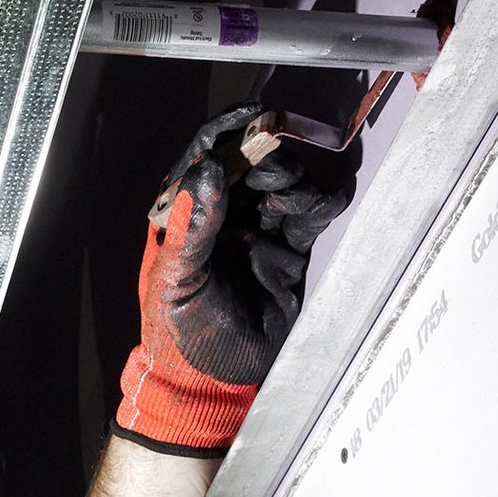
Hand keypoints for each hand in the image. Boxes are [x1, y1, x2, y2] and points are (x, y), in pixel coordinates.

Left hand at [115, 104, 349, 455]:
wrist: (213, 382)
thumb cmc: (181, 335)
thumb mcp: (179, 280)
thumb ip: (194, 227)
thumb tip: (205, 170)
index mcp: (187, 215)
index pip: (207, 156)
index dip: (229, 130)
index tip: (253, 114)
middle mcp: (224, 217)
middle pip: (252, 162)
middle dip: (265, 157)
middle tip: (267, 174)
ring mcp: (260, 231)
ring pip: (286, 183)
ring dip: (291, 181)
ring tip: (280, 203)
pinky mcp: (290, 252)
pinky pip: (311, 215)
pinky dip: (318, 203)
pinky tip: (309, 212)